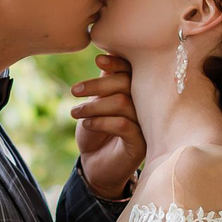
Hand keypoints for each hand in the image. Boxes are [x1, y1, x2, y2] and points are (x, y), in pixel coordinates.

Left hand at [71, 51, 145, 202]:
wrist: (95, 165)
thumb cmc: (96, 131)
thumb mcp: (96, 104)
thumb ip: (104, 83)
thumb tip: (104, 55)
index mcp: (137, 93)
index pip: (134, 71)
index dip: (118, 63)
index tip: (98, 62)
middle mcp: (147, 106)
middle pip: (128, 83)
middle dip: (98, 85)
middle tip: (74, 91)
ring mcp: (147, 125)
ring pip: (123, 103)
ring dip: (94, 105)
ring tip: (75, 113)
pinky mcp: (142, 144)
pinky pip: (123, 125)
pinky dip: (101, 121)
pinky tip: (87, 124)